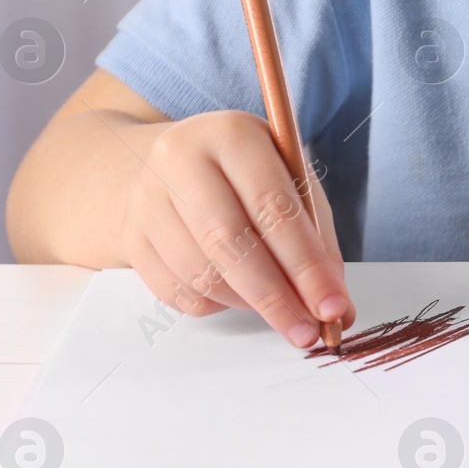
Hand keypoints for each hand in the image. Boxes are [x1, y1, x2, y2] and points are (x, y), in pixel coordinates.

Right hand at [120, 110, 355, 345]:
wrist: (174, 166)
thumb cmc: (249, 178)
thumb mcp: (292, 184)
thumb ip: (318, 241)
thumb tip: (337, 308)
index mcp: (233, 134)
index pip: (274, 208)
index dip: (307, 265)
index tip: (333, 307)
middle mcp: (181, 158)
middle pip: (230, 243)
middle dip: (277, 297)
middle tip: (308, 333)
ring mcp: (147, 198)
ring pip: (202, 273)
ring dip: (249, 304)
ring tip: (278, 309)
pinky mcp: (131, 236)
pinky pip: (178, 291)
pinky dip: (216, 304)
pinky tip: (236, 293)